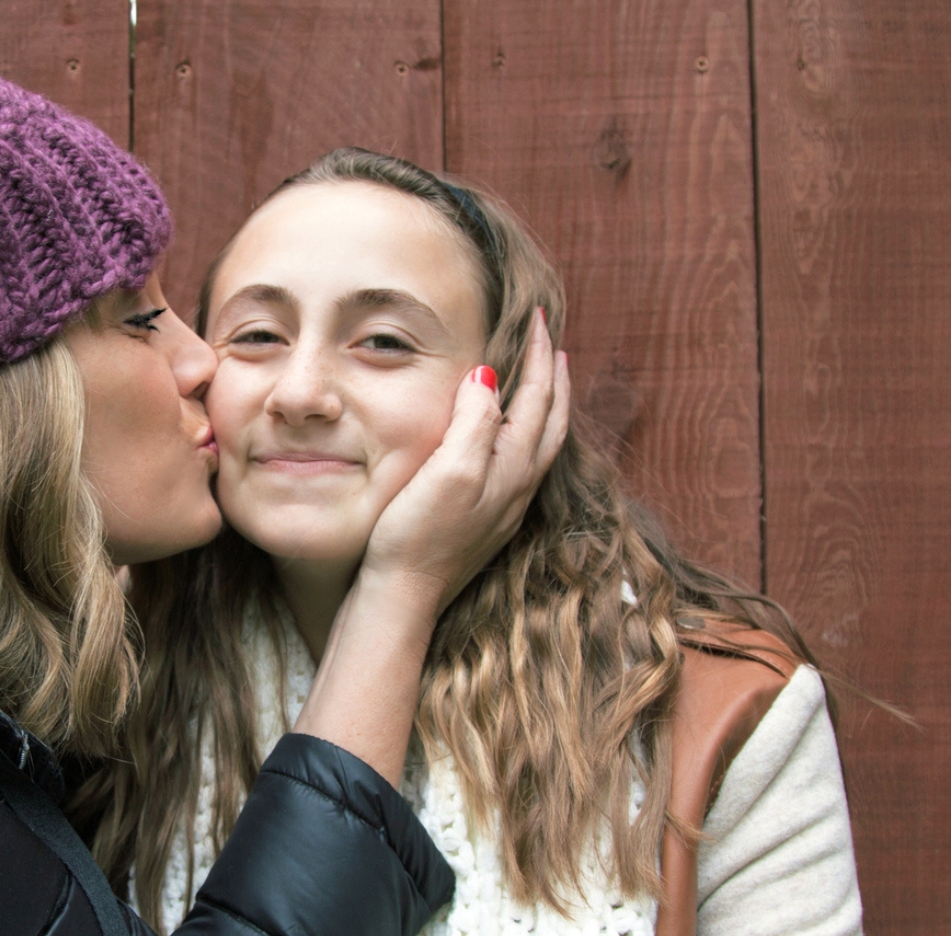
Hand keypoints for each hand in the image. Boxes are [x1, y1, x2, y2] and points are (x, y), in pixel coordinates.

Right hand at [359, 308, 569, 615]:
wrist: (403, 598)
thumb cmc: (416, 536)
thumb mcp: (447, 471)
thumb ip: (474, 421)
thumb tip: (488, 374)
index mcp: (512, 466)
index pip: (537, 396)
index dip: (539, 355)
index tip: (540, 318)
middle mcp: (517, 486)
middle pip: (550, 420)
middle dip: (553, 377)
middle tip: (551, 343)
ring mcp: (504, 507)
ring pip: (540, 444)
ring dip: (545, 406)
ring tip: (543, 382)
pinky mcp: (486, 522)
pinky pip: (521, 464)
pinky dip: (525, 435)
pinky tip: (508, 439)